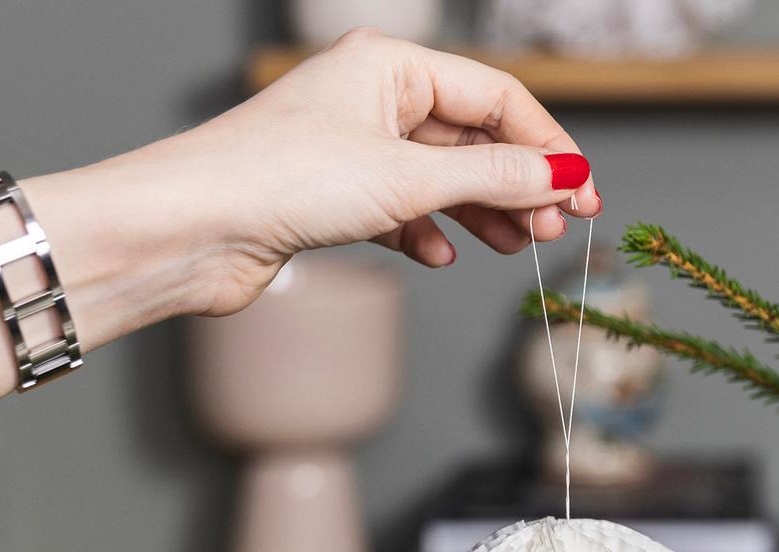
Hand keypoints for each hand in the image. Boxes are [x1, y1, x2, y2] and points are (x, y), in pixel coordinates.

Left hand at [0, 30, 598, 403]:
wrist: (191, 229)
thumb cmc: (280, 180)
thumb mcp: (409, 178)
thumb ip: (496, 178)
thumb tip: (564, 177)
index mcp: (388, 67)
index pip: (495, 97)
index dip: (548, 145)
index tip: (587, 192)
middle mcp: (371, 99)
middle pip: (473, 139)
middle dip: (520, 185)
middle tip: (559, 227)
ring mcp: (352, 148)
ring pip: (442, 179)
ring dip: (484, 215)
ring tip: (517, 248)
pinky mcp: (333, 197)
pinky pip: (405, 209)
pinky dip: (430, 233)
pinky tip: (442, 258)